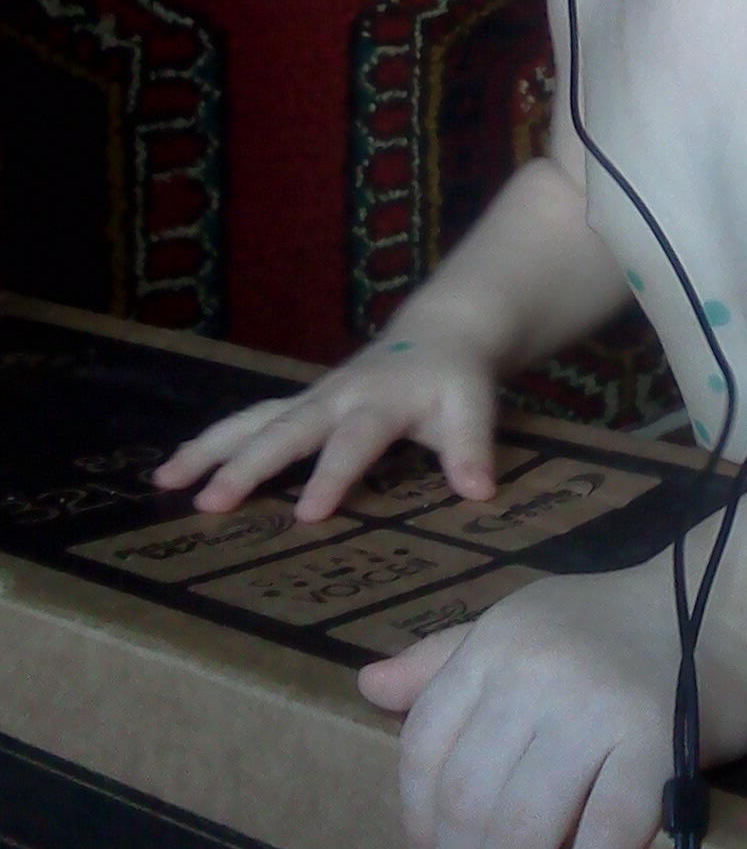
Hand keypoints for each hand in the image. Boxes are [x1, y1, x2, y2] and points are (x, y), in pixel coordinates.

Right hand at [149, 329, 500, 520]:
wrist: (440, 334)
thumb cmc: (455, 379)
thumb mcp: (474, 406)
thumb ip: (472, 447)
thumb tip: (480, 493)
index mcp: (381, 400)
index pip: (355, 441)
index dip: (333, 476)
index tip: (308, 515)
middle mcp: (337, 396)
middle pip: (287, 428)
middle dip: (249, 465)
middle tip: (210, 502)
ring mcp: (312, 398)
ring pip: (254, 419)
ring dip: (210, 448)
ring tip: (165, 481)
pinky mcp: (300, 404)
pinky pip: (251, 421)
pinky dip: (213, 441)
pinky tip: (176, 469)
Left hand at [356, 567, 746, 848]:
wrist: (726, 612)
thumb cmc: (612, 628)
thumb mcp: (523, 625)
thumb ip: (445, 662)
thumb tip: (367, 686)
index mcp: (498, 640)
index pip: (425, 745)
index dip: (418, 820)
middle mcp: (536, 667)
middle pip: (468, 798)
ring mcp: (594, 705)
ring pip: (523, 829)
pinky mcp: (652, 744)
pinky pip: (601, 841)